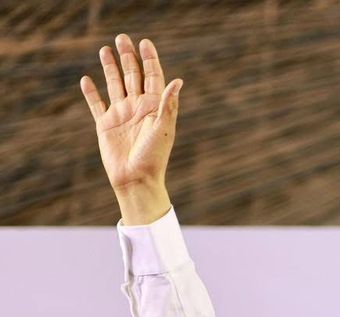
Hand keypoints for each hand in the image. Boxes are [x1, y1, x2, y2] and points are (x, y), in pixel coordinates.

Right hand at [80, 34, 181, 223]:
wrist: (136, 180)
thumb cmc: (154, 158)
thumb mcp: (163, 129)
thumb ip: (168, 104)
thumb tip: (178, 81)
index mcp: (155, 108)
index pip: (153, 78)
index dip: (149, 60)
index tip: (145, 42)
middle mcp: (138, 108)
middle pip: (133, 76)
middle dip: (128, 57)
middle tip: (122, 38)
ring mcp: (121, 115)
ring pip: (115, 85)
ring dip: (110, 68)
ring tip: (105, 49)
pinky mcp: (105, 125)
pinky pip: (96, 104)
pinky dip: (91, 92)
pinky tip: (86, 79)